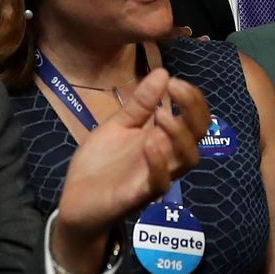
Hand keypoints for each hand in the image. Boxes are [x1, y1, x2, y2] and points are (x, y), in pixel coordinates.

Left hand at [53, 70, 208, 246]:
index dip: (192, 98)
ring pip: (187, 160)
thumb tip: (163, 72)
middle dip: (192, 108)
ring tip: (161, 115)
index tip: (174, 80)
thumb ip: (140, 104)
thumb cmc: (101, 163)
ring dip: (180, 134)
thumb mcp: (118, 125)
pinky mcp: (139, 195)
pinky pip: (160, 182)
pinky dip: (159, 163)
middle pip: (198, 135)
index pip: (194, 118)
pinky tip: (150, 144)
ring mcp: (155, 176)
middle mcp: (166, 157)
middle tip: (174, 88)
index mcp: (162, 138)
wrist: (76, 200)